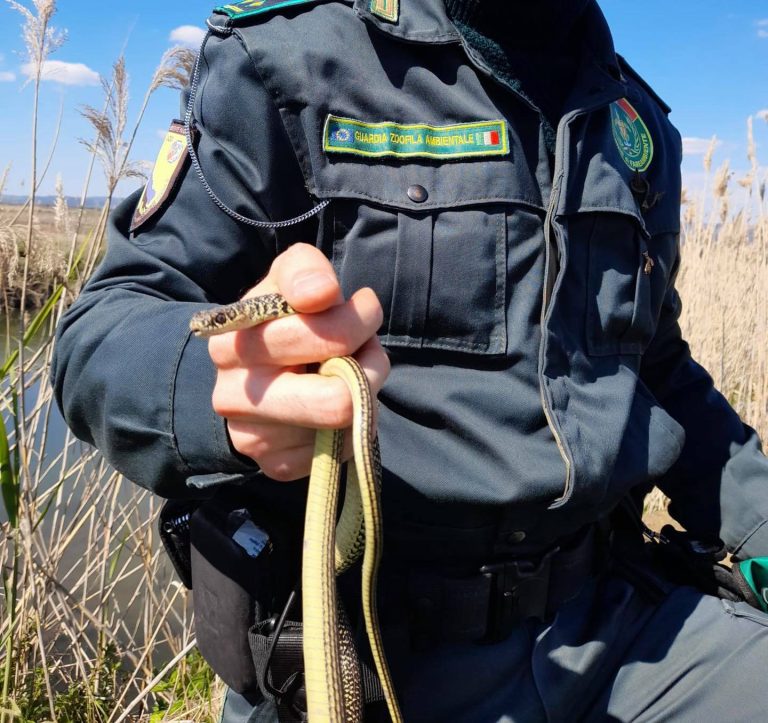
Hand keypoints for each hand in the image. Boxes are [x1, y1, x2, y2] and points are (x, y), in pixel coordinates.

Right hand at [208, 243, 388, 480]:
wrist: (246, 378)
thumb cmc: (278, 322)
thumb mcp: (286, 281)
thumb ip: (303, 271)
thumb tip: (322, 293)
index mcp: (232, 343)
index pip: (319, 336)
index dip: (357, 320)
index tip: (364, 307)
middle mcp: (233, 395)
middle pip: (337, 399)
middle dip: (369, 366)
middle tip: (366, 347)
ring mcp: (253, 437)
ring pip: (345, 425)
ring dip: (363, 394)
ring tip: (348, 373)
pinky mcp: (275, 466)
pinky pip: (341, 450)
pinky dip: (352, 426)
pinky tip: (335, 406)